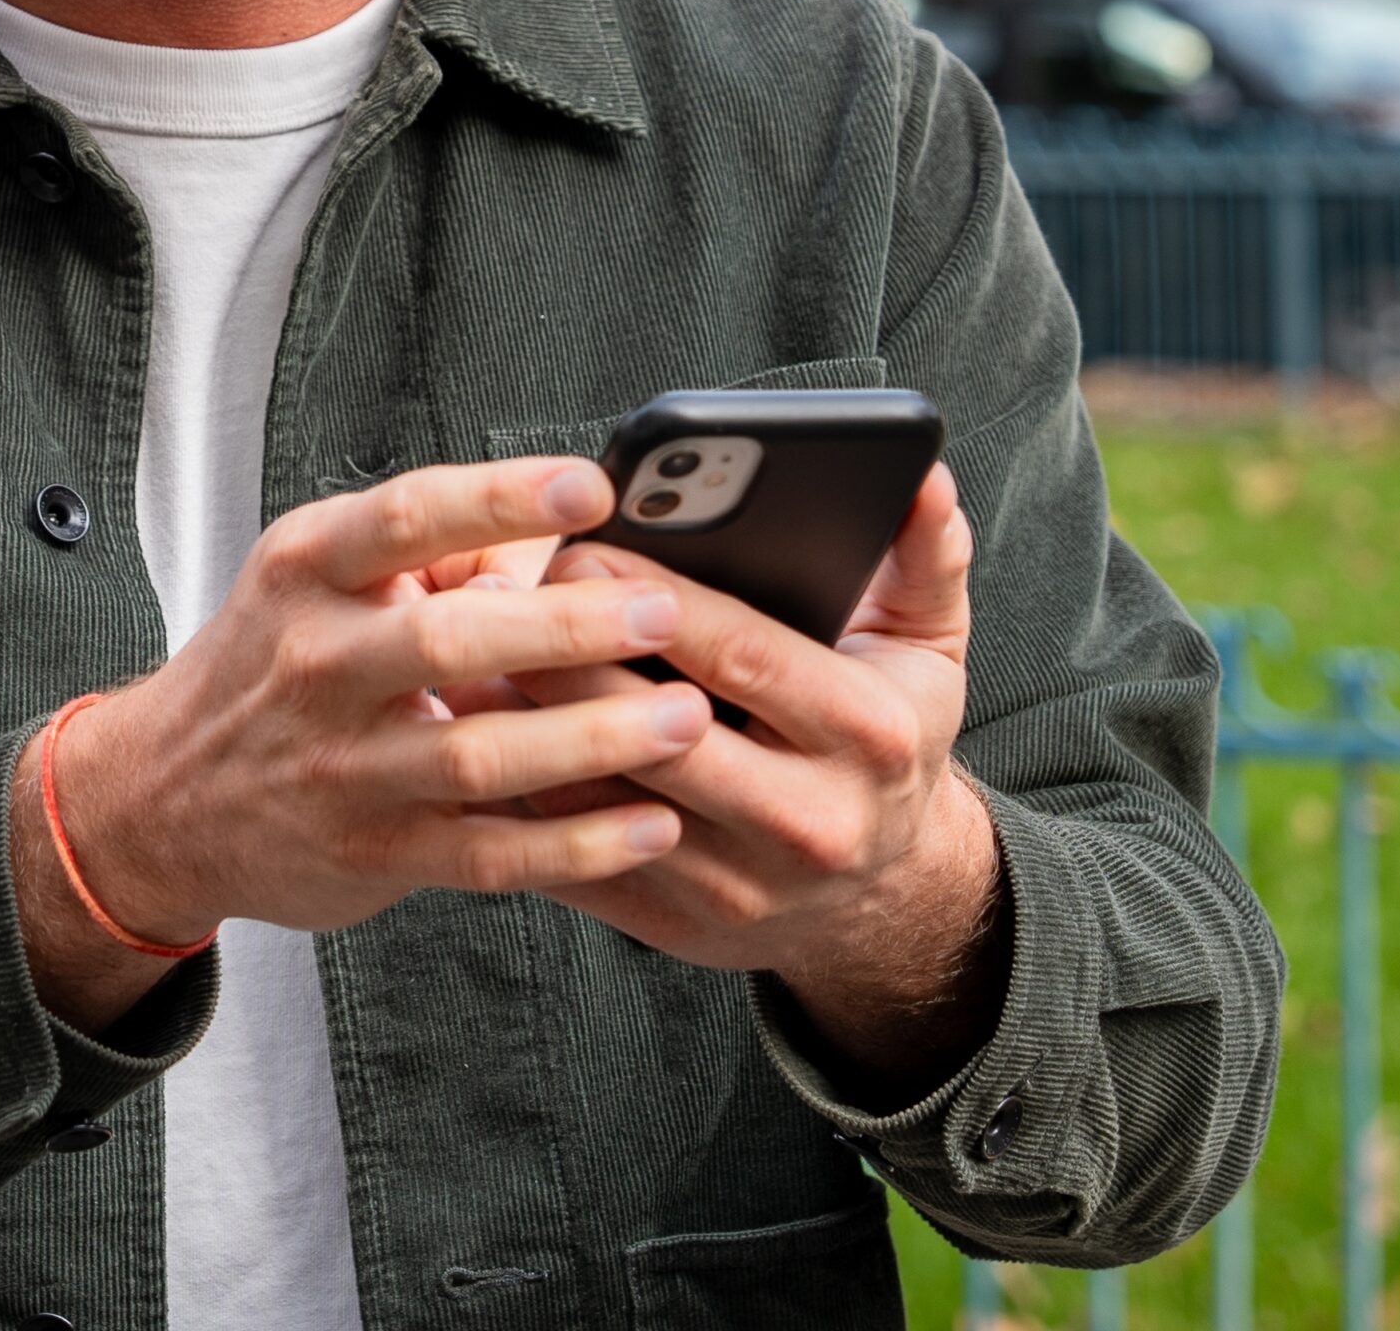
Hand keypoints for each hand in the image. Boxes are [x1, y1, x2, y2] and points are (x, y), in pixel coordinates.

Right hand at [9, 455, 714, 1030]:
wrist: (162, 796)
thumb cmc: (271, 663)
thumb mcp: (323, 579)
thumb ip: (442, 555)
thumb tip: (571, 532)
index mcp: (309, 570)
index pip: (407, 517)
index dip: (500, 498)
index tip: (590, 487)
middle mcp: (318, 663)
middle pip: (450, 640)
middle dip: (567, 628)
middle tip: (661, 611)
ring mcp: (343, 767)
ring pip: (478, 756)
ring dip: (592, 739)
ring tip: (686, 719)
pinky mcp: (373, 852)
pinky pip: (490, 854)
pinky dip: (577, 846)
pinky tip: (652, 825)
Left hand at [514, 467, 1006, 1092]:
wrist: (888, 900)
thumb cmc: (891, 737)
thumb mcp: (929, 647)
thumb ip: (927, 555)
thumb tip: (924, 473)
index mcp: (867, 734)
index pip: (742, 654)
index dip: (654, 600)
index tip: (583, 547)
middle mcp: (809, 820)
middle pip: (656, 730)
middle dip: (571, 657)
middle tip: (502, 593)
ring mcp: (738, 885)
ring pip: (601, 799)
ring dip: (526, 724)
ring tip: (470, 654)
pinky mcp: (676, 927)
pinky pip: (575, 859)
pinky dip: (518, 795)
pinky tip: (481, 731)